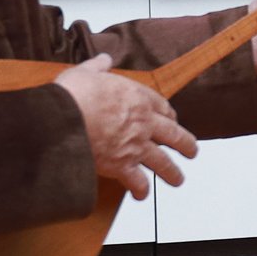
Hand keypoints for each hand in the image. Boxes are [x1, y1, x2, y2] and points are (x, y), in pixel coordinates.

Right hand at [54, 54, 197, 199]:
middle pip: (174, 136)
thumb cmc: (74, 95)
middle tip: (192, 152)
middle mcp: (143, 123)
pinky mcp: (121, 166)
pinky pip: (137, 182)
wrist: (63, 119)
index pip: (163, 108)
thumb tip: (103, 59)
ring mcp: (135, 146)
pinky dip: (140, 190)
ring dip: (172, 173)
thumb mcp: (86, 72)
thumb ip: (98, 67)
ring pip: (163, 163)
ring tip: (178, 180)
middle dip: (186, 145)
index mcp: (138, 98)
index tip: (173, 120)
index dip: (170, 116)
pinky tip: (141, 195)